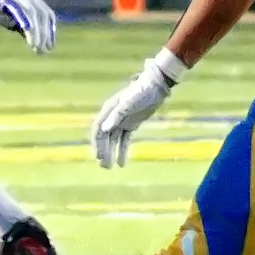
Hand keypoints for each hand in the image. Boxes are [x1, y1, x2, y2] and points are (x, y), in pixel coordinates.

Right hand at [0, 0, 55, 52]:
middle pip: (44, 16)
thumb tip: (38, 44)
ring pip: (34, 15)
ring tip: (36, 47)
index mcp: (35, 0)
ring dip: (37, 33)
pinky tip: (29, 37)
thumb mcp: (15, 19)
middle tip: (43, 51)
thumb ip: (26, 28)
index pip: (48, 16)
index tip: (50, 46)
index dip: (50, 32)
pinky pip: (21, 13)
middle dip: (45, 35)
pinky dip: (27, 26)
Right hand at [94, 49, 185, 168]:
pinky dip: (122, 151)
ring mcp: (122, 121)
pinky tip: (122, 163)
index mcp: (109, 110)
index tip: (97, 156)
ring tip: (109, 168)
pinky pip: (124, 140)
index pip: (98, 129)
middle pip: (104, 137)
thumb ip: (117, 115)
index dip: (96, 143)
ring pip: (113, 141)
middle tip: (104, 166)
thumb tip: (104, 129)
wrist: (157, 86)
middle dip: (103, 151)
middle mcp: (112, 117)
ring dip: (111, 153)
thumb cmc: (142, 92)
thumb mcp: (129, 103)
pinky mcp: (132, 124)